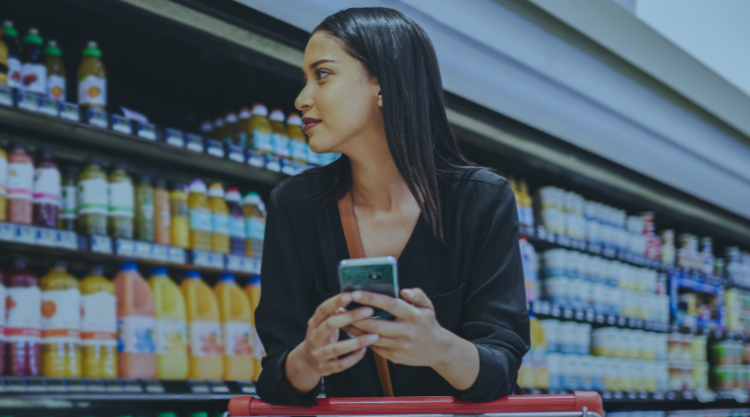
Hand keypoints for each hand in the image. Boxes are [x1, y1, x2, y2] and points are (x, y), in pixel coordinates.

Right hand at [285, 292, 379, 392]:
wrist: (306, 362)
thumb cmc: (321, 338)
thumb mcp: (322, 324)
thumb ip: (334, 313)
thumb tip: (352, 297)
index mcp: (314, 323)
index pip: (323, 310)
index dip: (335, 302)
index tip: (350, 295)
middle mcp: (314, 338)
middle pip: (330, 325)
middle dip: (350, 317)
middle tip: (368, 311)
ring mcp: (318, 354)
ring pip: (337, 348)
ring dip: (356, 342)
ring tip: (374, 335)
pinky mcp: (325, 368)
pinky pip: (341, 364)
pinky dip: (354, 358)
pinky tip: (365, 350)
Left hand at [344, 288, 480, 390]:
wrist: (438, 350)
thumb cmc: (427, 323)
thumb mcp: (427, 306)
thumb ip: (416, 295)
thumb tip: (402, 290)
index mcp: (413, 316)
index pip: (389, 305)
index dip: (371, 299)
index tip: (355, 293)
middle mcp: (406, 332)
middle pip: (375, 325)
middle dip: (355, 317)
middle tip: (340, 308)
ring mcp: (399, 347)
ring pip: (371, 338)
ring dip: (354, 329)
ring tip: (340, 320)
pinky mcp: (394, 357)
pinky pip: (374, 348)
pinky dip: (362, 339)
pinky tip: (352, 331)